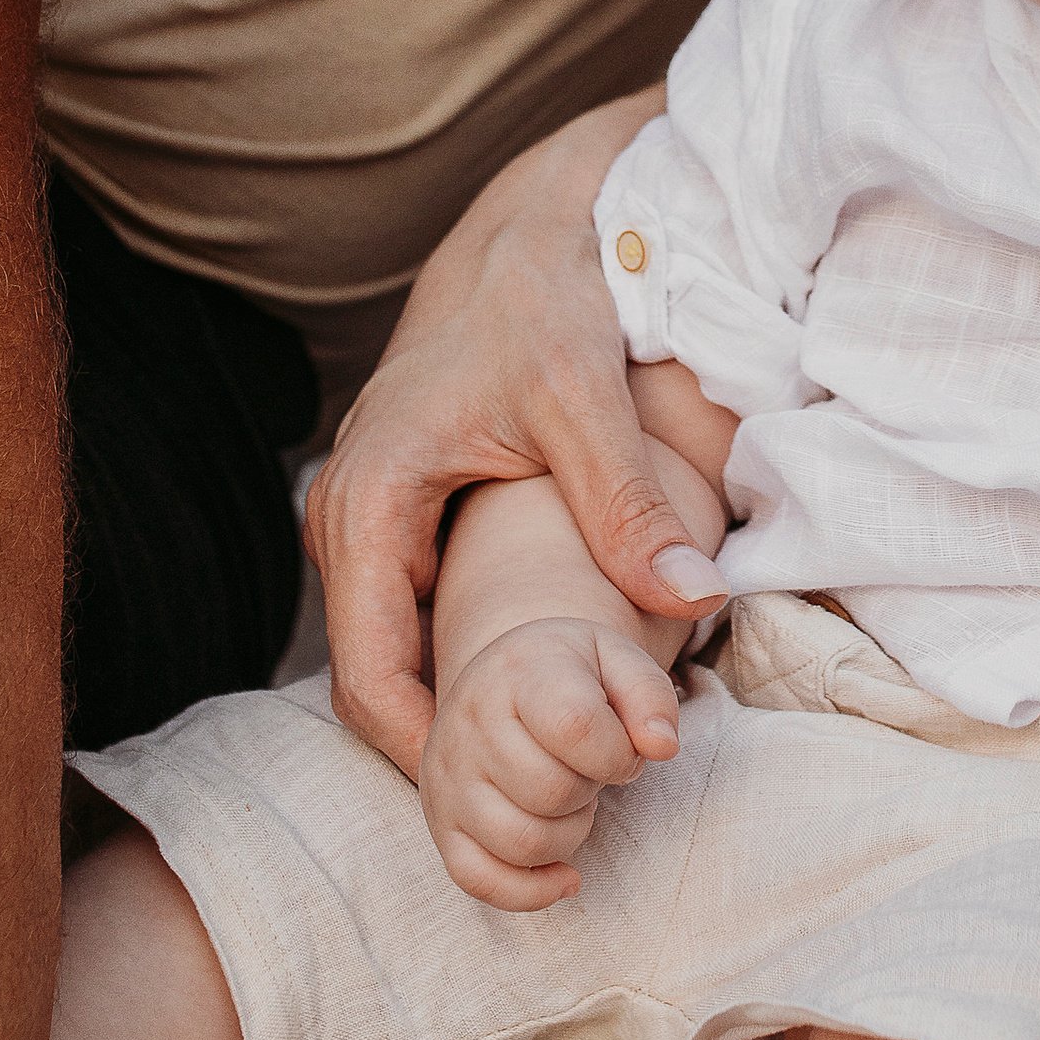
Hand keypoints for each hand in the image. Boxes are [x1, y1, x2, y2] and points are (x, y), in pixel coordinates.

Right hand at [311, 91, 724, 784]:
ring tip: (536, 766)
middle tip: (530, 812)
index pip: (370, 678)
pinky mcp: (401, 510)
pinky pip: (410, 613)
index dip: (429, 757)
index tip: (504, 802)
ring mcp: (368, 515)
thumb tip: (693, 598)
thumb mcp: (583, 395)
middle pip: (370, 682)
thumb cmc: (543, 298)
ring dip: (449, 710)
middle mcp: (346, 515)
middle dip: (441, 751)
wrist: (526, 227)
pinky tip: (527, 689)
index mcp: (370, 499)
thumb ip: (627, 501)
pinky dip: (456, 661)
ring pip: (389, 652)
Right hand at [418, 614, 684, 908]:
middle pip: (551, 792)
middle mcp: (470, 723)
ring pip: (521, 842)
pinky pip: (477, 880)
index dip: (617, 754)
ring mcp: (447, 779)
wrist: (504, 678)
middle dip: (591, 791)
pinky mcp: (441, 825)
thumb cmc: (571, 675)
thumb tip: (662, 748)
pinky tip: (564, 876)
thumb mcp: (618, 661)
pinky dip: (530, 892)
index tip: (623, 749)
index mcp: (519, 672)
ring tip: (569, 802)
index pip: (574, 727)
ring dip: (568, 836)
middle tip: (589, 771)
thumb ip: (651, 698)